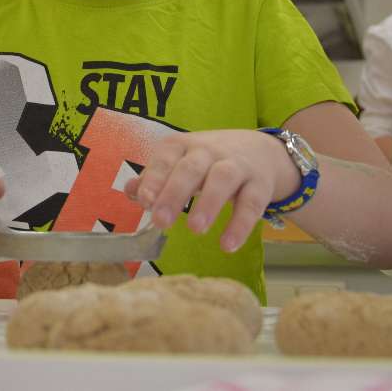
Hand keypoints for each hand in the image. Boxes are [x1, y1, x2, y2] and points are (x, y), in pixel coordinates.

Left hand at [122, 129, 300, 251]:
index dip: (154, 178)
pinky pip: (252, 203)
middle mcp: (209, 152)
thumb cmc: (209, 163)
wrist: (261, 151)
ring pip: (222, 179)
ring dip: (208, 203)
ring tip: (195, 230)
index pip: (166, 158)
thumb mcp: (180, 163)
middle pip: (191, 168)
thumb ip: (155, 179)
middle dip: (175, 193)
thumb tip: (130, 191)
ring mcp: (236, 166)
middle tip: (161, 221)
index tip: (145, 200)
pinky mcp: (259, 184)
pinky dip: (240, 224)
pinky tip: (228, 244)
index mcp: (184, 146)